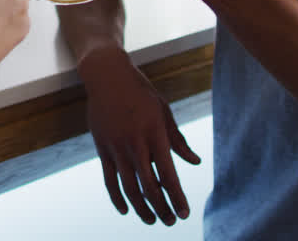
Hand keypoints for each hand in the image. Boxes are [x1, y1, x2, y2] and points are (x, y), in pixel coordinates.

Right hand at [81, 46, 199, 224]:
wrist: (106, 76)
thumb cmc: (140, 93)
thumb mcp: (164, 112)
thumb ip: (178, 140)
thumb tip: (195, 162)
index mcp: (154, 134)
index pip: (168, 175)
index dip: (177, 198)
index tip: (185, 214)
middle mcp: (135, 144)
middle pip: (149, 187)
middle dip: (162, 208)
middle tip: (170, 222)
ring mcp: (116, 147)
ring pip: (128, 188)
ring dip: (141, 209)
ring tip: (152, 221)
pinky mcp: (102, 148)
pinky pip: (109, 180)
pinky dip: (117, 198)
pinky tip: (126, 210)